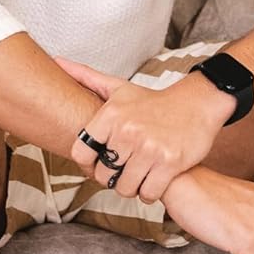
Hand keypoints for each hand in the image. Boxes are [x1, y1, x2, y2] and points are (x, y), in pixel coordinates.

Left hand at [56, 56, 233, 200]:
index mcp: (112, 115)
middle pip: (104, 175)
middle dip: (112, 178)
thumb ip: (86, 77)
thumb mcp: (119, 87)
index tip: (99, 164)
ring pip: (125, 188)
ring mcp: (150, 148)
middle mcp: (128, 131)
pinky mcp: (170, 163)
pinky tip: (152, 181)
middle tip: (123, 171)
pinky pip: (148, 193)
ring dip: (131, 188)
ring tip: (138, 177)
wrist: (197, 103)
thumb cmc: (153, 101)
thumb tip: (56, 60)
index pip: (81, 153)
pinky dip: (149, 193)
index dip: (87, 164)